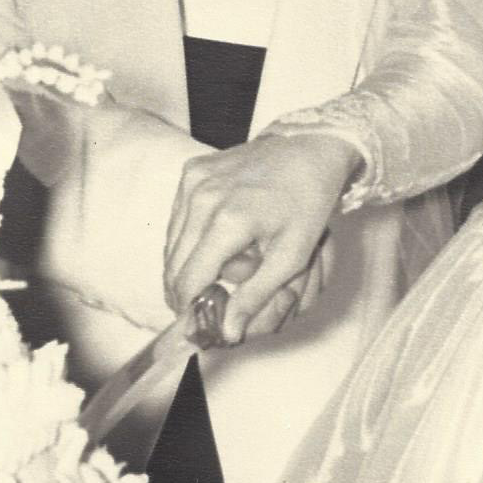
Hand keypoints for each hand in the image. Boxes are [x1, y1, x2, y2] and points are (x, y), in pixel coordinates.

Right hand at [164, 129, 362, 344]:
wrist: (310, 149)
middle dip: (185, 290)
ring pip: (172, 242)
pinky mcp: (192, 171)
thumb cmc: (307, 202)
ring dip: (185, 265)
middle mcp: (202, 198)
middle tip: (202, 306)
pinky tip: (213, 242)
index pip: (189, 280)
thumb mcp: (291, 256)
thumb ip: (255, 296)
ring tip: (211, 275)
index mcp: (227, 221)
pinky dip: (188, 237)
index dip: (188, 308)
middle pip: (174, 263)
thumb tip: (228, 333)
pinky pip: (178, 217)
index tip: (196, 325)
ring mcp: (194, 181)